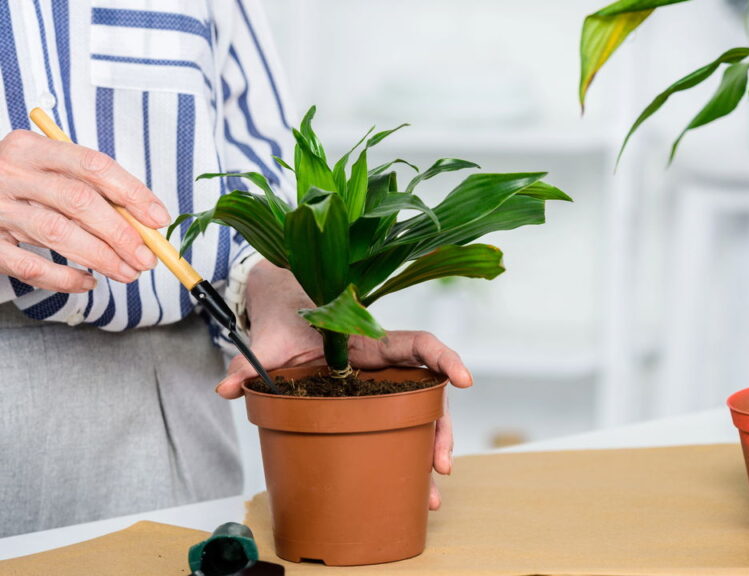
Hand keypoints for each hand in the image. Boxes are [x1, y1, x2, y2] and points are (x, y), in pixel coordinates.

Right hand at [0, 130, 168, 290]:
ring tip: (128, 272)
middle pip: (79, 201)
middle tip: (147, 258)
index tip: (158, 219)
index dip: (132, 193)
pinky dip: (64, 278)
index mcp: (29, 148)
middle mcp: (9, 173)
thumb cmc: (15, 184)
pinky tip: (87, 282)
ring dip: (101, 257)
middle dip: (121, 233)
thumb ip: (88, 187)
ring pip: (57, 233)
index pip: (93, 165)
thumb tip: (144, 220)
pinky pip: (29, 265)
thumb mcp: (44, 170)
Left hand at [217, 260, 473, 509]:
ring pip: (418, 413)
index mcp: (370, 340)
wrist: (282, 309)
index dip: (444, 359)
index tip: (464, 380)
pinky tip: (411, 477)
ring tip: (430, 488)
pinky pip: (398, 421)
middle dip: (440, 429)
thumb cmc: (285, 317)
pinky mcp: (370, 400)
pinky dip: (409, 448)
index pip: (418, 344)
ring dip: (428, 448)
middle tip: (439, 466)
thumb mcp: (269, 338)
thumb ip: (250, 361)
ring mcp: (381, 383)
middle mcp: (384, 363)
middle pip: (428, 392)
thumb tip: (226, 387)